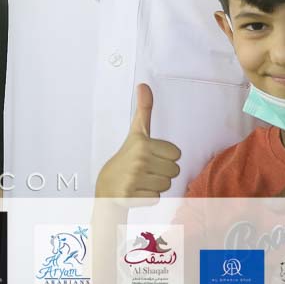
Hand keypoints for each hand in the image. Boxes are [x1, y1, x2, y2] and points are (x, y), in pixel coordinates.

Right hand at [94, 84, 181, 198]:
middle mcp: (139, 160)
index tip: (150, 155)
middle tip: (146, 168)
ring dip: (157, 184)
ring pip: (167, 185)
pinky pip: (157, 198)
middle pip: (175, 170)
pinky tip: (138, 190)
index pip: (177, 153)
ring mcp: (135, 179)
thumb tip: (144, 85)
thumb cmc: (126, 157)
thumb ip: (144, 109)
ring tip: (142, 179)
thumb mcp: (136, 132)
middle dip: (163, 171)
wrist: (107, 186)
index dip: (165, 156)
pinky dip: (149, 196)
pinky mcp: (133, 196)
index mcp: (143, 143)